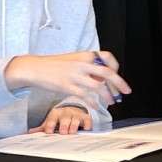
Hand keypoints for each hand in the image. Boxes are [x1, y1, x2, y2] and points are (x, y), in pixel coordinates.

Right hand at [4, 50, 130, 107]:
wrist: (34, 68)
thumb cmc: (54, 65)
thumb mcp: (73, 60)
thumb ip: (88, 66)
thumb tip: (102, 77)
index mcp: (84, 55)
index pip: (107, 57)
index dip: (115, 66)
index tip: (116, 74)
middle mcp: (82, 63)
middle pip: (107, 72)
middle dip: (119, 83)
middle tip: (126, 91)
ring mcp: (75, 75)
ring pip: (98, 86)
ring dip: (108, 95)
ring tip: (113, 102)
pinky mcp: (67, 86)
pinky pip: (85, 96)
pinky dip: (94, 102)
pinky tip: (97, 107)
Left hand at [30, 104, 92, 134]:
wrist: (74, 109)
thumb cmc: (60, 118)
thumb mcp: (51, 121)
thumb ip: (42, 128)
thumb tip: (28, 133)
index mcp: (55, 114)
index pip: (52, 119)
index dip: (50, 125)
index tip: (49, 132)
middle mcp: (66, 113)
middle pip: (65, 119)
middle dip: (64, 126)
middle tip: (63, 133)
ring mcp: (76, 115)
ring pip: (76, 120)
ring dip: (74, 126)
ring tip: (72, 132)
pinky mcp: (86, 118)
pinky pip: (88, 121)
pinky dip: (87, 126)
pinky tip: (86, 129)